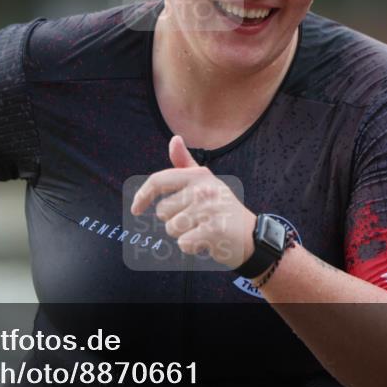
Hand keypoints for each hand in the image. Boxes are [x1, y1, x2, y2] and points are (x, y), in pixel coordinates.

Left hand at [130, 135, 255, 268]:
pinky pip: (183, 243)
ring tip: (202, 230)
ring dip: (184, 234)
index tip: (135, 209)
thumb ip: (185, 164)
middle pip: (163, 211)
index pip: (159, 181)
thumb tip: (174, 139)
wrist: (251, 235)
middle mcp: (203, 189)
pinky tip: (207, 241)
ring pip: (172, 228)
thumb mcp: (206, 182)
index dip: (142, 195)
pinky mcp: (213, 231)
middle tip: (197, 220)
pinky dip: (192, 247)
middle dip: (174, 220)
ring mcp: (209, 209)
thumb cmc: (221, 208)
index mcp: (198, 176)